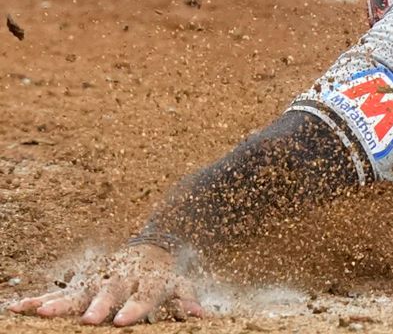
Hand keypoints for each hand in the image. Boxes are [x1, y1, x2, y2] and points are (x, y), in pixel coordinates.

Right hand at [7, 243, 203, 325]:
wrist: (151, 245)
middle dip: (98, 306)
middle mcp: (120, 278)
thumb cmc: (164, 274)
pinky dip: (39, 299)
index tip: (123, 321)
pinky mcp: (82, 281)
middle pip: (108, 293)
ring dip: (61, 302)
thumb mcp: (179, 283)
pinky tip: (19, 308)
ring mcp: (99, 279)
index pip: (143, 295)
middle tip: (88, 320)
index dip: (134, 308)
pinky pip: (57, 292)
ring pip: (79, 291)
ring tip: (44, 313)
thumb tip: (200, 316)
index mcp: (146, 279)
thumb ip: (186, 298)